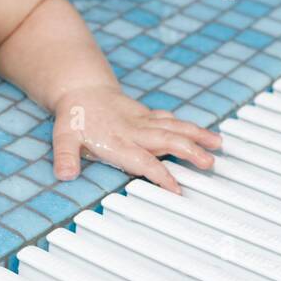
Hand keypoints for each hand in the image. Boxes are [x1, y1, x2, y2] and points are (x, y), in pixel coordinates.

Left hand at [51, 84, 222, 195]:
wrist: (81, 90)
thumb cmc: (74, 118)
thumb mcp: (63, 138)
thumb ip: (65, 156)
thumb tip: (64, 174)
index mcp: (117, 141)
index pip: (143, 161)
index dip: (161, 175)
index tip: (176, 190)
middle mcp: (135, 131)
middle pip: (167, 140)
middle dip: (190, 151)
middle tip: (209, 163)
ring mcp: (143, 121)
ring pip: (174, 126)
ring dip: (197, 135)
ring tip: (218, 144)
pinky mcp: (147, 115)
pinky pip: (170, 119)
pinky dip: (187, 126)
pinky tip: (203, 133)